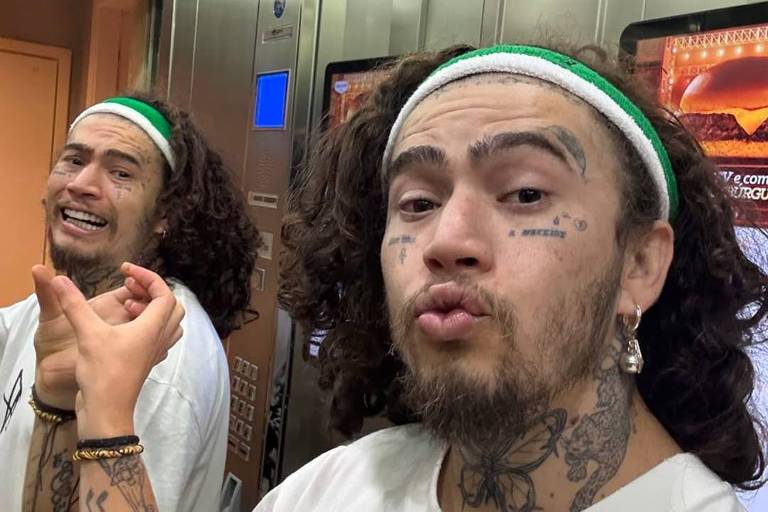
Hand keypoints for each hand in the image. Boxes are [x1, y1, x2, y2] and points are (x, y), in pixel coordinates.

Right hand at [49, 263, 184, 437]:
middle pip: (171, 305)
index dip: (147, 276)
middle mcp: (160, 338)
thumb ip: (75, 304)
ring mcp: (156, 351)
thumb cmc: (104, 373)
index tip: (125, 270)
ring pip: (168, 322)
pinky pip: (158, 336)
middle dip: (151, 291)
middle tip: (127, 288)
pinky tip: (123, 328)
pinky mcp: (147, 361)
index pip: (164, 292)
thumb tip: (60, 279)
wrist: (107, 411)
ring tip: (126, 307)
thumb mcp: (88, 334)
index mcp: (154, 327)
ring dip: (151, 309)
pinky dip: (147, 325)